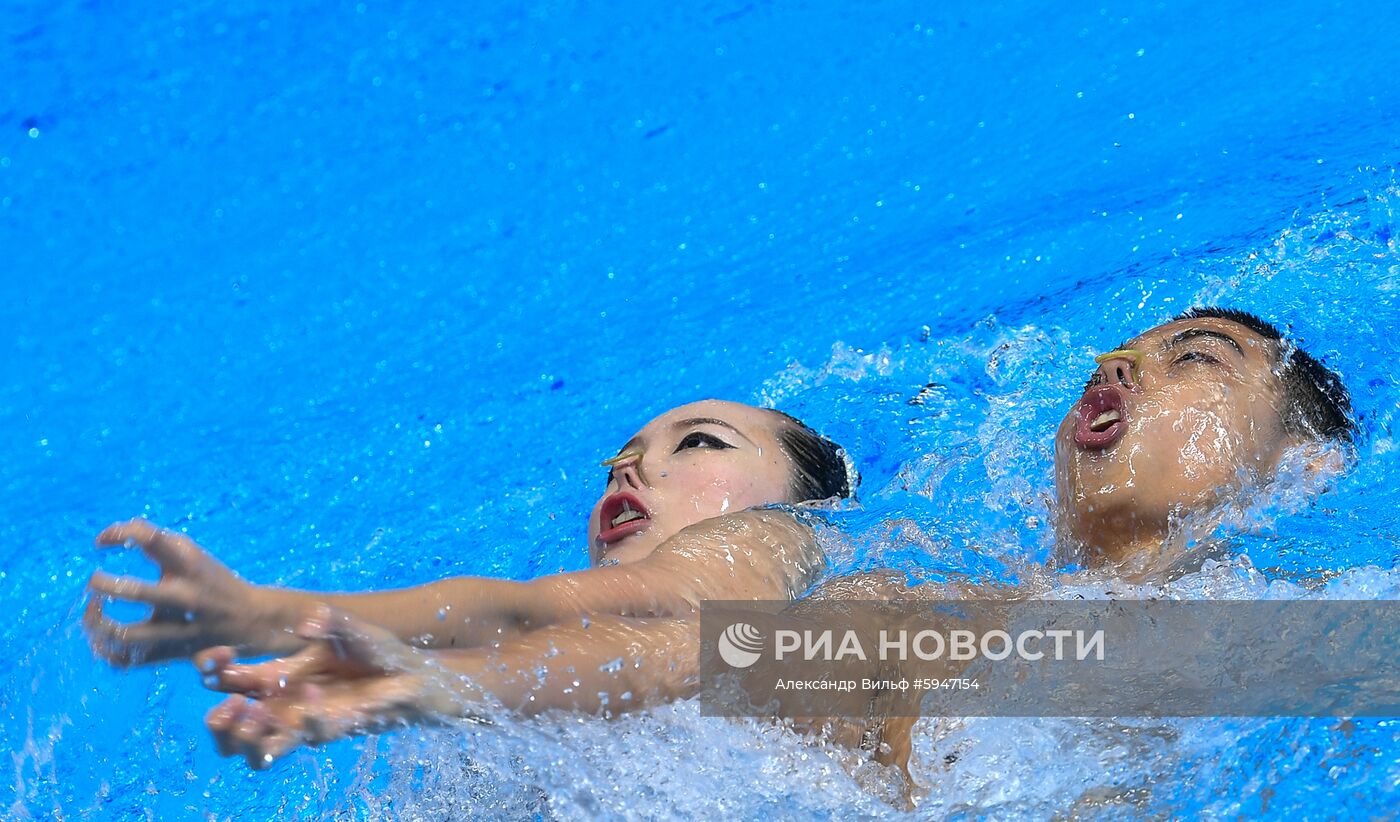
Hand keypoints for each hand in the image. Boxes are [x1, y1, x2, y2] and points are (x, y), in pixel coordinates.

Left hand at [84, 518, 292, 665]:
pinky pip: (127, 659)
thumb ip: (155, 542)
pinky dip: (105, 650)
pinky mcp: (172, 653)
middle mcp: (185, 596)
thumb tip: (104, 537)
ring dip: (97, 623)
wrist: (253, 620)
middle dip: (103, 585)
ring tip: (92, 612)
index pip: (150, 538)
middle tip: (94, 581)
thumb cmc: (212, 581)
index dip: (118, 533)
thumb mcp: (192, 555)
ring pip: (124, 634)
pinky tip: (101, 637)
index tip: (100, 542)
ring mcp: (178, 629)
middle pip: (135, 592)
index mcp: (191, 565)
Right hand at [196, 606, 472, 768]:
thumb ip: (328, 621)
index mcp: (280, 675)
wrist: (415, 673)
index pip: (230, 680)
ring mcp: (307, 721)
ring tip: (251, 714)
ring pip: (258, 750)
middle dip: (219, 723)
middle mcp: (286, 703)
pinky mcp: (335, 728)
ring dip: (248, 737)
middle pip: (230, 731)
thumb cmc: (377, 651)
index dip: (214, 671)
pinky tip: (313, 692)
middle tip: (228, 703)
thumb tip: (305, 624)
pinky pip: (311, 735)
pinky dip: (308, 717)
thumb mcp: (349, 627)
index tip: (214, 657)